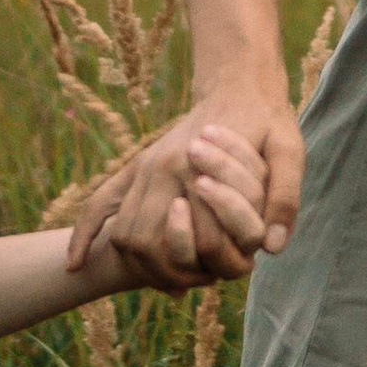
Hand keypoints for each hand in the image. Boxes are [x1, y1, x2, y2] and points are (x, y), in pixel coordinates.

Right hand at [77, 89, 303, 290]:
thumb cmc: (267, 119)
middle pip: (147, 243)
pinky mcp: (137, 167)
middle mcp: (160, 169)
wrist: (238, 83)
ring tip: (171, 279)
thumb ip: (285, 197)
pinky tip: (76, 265)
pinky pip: (98, 204)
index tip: (224, 272)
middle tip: (195, 283)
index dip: (213, 265)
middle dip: (171, 274)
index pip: (196, 239)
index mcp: (195, 166)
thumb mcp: (289, 151)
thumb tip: (272, 247)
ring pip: (123, 234)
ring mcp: (143, 168)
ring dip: (141, 266)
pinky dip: (85, 236)